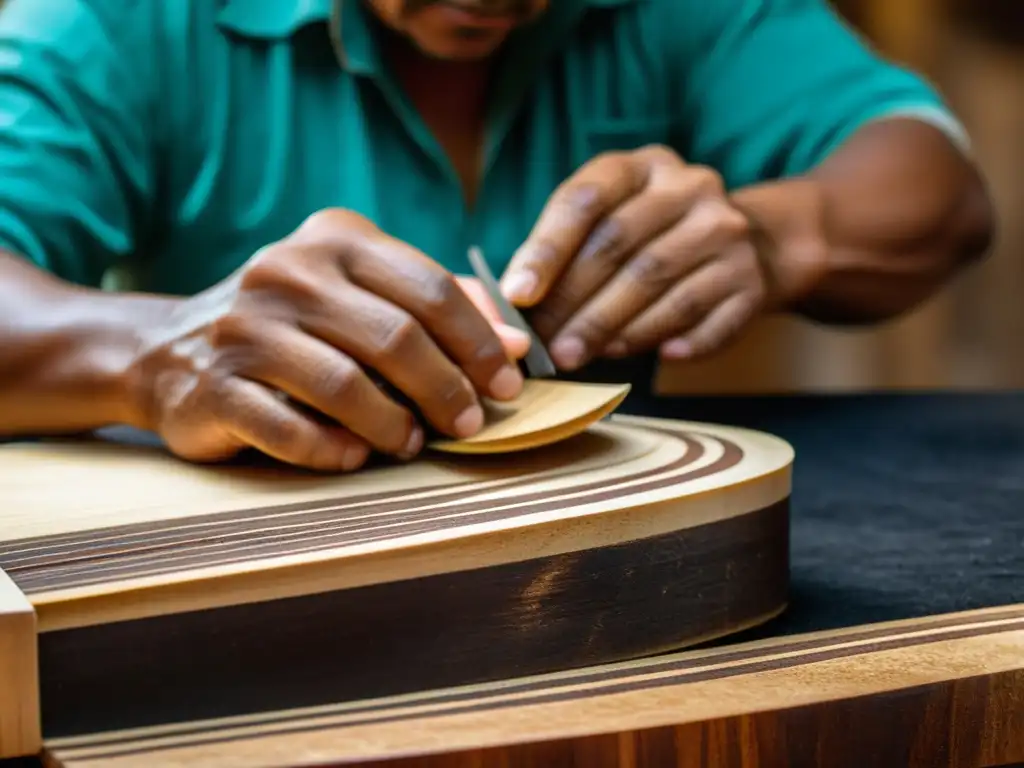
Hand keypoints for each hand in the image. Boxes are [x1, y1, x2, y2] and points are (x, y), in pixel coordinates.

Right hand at [126, 210, 529, 470]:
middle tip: (471, 424)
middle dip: (448, 389)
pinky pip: (291, 430)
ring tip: (412, 443)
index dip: (480, 342)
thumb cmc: (292, 326)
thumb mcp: (361, 296)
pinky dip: (333, 451)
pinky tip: (353, 457)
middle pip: (395, 337)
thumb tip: (518, 345)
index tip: (509, 383)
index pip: (429, 288)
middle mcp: (286, 272)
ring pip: (345, 385)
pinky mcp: (214, 386)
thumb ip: (438, 309)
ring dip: (394, 425)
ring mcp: (244, 328)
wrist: (170, 349)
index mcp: (334, 239)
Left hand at [500, 145, 826, 369]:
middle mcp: (691, 188)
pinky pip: (705, 321)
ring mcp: (728, 233)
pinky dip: (672, 340)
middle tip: (543, 344)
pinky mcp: (752, 280)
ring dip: (611, 328)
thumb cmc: (653, 236)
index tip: (517, 295)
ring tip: (577, 356)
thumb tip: (517, 303)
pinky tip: (651, 359)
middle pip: (620, 247)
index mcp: (644, 165)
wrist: (752, 243)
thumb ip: (568, 249)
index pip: (586, 200)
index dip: (547, 249)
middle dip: (574, 302)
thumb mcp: (613, 218)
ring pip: (658, 286)